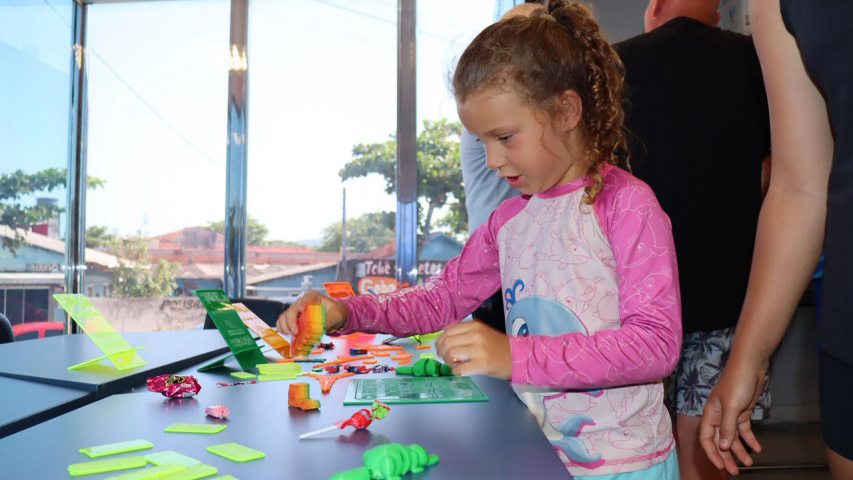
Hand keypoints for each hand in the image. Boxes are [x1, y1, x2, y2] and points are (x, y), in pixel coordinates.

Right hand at [277, 291, 348, 336]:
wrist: (335, 316)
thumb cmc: (336, 312)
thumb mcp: (336, 315)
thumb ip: (329, 321)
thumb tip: (319, 330)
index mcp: (312, 297)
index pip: (304, 300)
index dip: (300, 307)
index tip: (301, 313)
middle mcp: (302, 303)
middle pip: (291, 311)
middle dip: (291, 323)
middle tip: (295, 334)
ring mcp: (296, 311)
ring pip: (284, 317)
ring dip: (285, 328)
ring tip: (292, 337)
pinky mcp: (294, 319)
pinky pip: (283, 324)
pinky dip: (283, 330)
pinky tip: (288, 337)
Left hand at [435, 321, 511, 378]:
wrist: (517, 356)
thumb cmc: (497, 345)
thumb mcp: (481, 332)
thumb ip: (464, 332)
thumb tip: (444, 338)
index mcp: (474, 326)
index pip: (448, 330)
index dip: (440, 340)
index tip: (440, 347)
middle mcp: (475, 335)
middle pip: (447, 342)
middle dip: (441, 352)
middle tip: (444, 358)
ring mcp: (479, 350)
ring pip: (451, 354)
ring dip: (447, 361)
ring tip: (452, 364)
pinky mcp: (481, 364)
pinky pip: (460, 368)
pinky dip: (455, 371)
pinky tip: (459, 371)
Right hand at [699, 357, 767, 475]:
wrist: (751, 365)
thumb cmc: (737, 382)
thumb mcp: (732, 406)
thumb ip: (727, 427)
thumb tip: (723, 447)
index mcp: (711, 414)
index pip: (707, 438)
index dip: (712, 453)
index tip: (721, 466)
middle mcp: (719, 416)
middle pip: (720, 441)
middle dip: (727, 457)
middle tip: (735, 471)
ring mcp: (731, 415)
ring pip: (733, 438)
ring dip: (740, 451)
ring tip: (749, 463)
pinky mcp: (743, 412)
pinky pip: (744, 430)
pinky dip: (750, 440)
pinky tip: (757, 448)